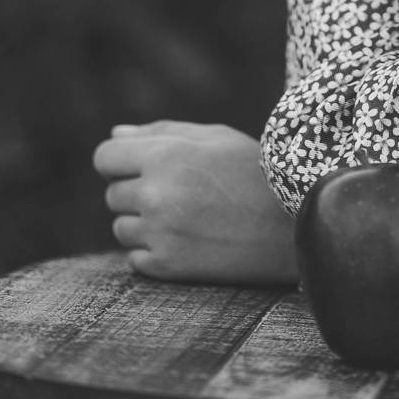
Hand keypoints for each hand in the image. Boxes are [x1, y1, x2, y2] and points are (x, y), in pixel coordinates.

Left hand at [92, 120, 296, 283]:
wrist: (294, 225)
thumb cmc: (256, 172)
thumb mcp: (215, 138)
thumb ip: (161, 132)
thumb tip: (115, 135)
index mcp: (167, 155)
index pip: (104, 157)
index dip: (120, 161)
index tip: (141, 167)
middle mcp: (157, 193)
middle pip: (113, 194)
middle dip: (138, 191)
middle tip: (182, 193)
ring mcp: (160, 233)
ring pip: (121, 227)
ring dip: (144, 223)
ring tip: (188, 217)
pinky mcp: (167, 266)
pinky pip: (134, 257)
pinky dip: (154, 250)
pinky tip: (189, 240)